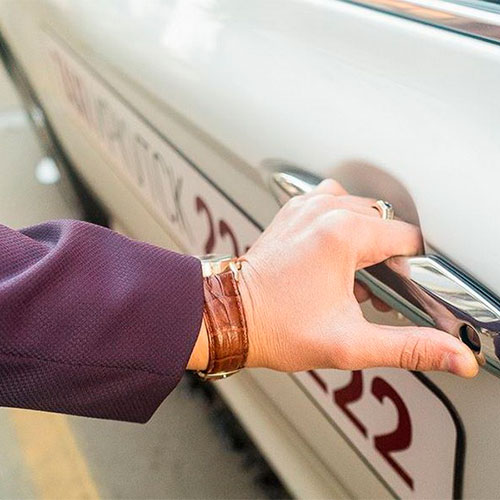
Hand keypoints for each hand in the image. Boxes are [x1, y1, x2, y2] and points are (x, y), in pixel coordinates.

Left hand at [239, 179, 478, 376]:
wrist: (231, 317)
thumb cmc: (275, 327)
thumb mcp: (349, 343)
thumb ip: (408, 346)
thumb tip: (453, 355)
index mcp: (343, 233)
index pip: (407, 239)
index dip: (411, 270)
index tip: (397, 293)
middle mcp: (325, 211)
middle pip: (385, 226)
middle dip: (386, 260)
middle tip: (368, 294)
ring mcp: (306, 208)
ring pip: (361, 213)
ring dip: (365, 242)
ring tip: (350, 276)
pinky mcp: (293, 212)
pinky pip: (333, 206)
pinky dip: (341, 227)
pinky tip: (332, 257)